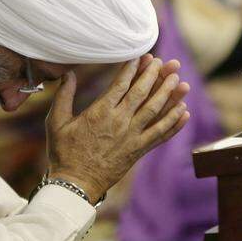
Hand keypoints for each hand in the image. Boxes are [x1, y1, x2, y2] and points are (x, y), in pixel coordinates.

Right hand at [46, 55, 190, 200]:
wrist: (76, 184)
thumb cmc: (63, 153)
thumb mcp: (56, 122)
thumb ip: (63, 96)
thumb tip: (69, 74)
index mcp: (100, 112)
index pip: (121, 84)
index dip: (133, 69)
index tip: (143, 56)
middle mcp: (119, 122)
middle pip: (142, 93)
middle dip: (155, 76)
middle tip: (167, 62)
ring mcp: (131, 137)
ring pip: (155, 111)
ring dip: (169, 95)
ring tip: (181, 81)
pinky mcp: (138, 151)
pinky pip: (160, 135)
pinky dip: (174, 124)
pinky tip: (184, 112)